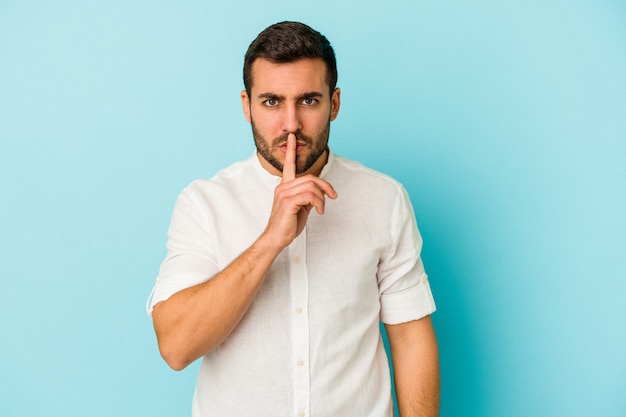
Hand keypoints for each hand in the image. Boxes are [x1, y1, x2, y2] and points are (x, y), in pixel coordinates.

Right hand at [263, 133, 336, 247]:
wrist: (276, 238)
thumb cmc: (288, 224)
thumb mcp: (301, 208)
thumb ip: (308, 197)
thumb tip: (321, 193)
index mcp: (284, 186)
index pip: (288, 165)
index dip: (291, 150)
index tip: (292, 137)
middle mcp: (283, 187)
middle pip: (310, 178)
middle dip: (325, 186)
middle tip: (332, 196)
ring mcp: (284, 194)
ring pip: (312, 186)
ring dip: (322, 198)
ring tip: (321, 209)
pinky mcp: (288, 202)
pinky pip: (310, 196)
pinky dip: (319, 203)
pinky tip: (318, 211)